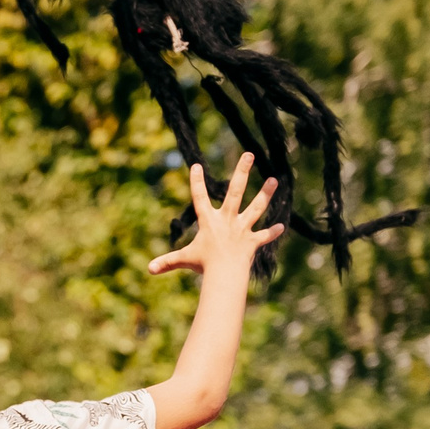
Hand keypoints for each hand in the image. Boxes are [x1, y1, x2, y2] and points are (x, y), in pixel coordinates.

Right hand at [148, 154, 283, 277]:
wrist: (225, 273)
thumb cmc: (204, 265)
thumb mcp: (184, 260)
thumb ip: (167, 262)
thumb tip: (149, 269)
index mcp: (209, 221)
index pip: (199, 197)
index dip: (196, 181)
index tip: (196, 165)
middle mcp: (228, 220)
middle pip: (236, 191)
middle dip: (242, 171)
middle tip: (249, 154)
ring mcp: (242, 229)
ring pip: (256, 207)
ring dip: (266, 194)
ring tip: (274, 180)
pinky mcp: (252, 241)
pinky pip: (264, 236)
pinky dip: (272, 233)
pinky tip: (281, 227)